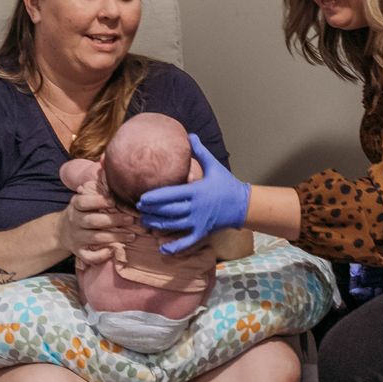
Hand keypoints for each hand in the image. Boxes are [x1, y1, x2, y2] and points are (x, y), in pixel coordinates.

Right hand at [58, 186, 137, 267]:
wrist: (62, 231)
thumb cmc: (81, 211)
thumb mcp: (83, 197)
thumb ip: (94, 186)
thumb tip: (106, 163)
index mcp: (76, 206)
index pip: (83, 202)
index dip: (98, 201)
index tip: (113, 201)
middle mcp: (75, 221)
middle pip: (93, 221)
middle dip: (113, 221)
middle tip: (130, 220)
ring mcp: (76, 238)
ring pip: (95, 238)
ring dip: (114, 237)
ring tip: (132, 236)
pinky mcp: (78, 251)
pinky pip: (88, 256)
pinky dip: (100, 256)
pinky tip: (112, 251)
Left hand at [136, 134, 250, 254]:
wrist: (243, 205)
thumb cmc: (227, 184)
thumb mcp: (214, 166)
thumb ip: (201, 151)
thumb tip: (190, 134)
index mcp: (196, 191)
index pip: (171, 194)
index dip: (155, 198)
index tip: (142, 198)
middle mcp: (196, 207)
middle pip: (168, 211)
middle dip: (151, 211)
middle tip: (139, 209)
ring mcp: (199, 222)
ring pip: (173, 226)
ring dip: (157, 225)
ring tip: (144, 222)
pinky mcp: (202, 232)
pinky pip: (186, 242)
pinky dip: (174, 247)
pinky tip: (161, 248)